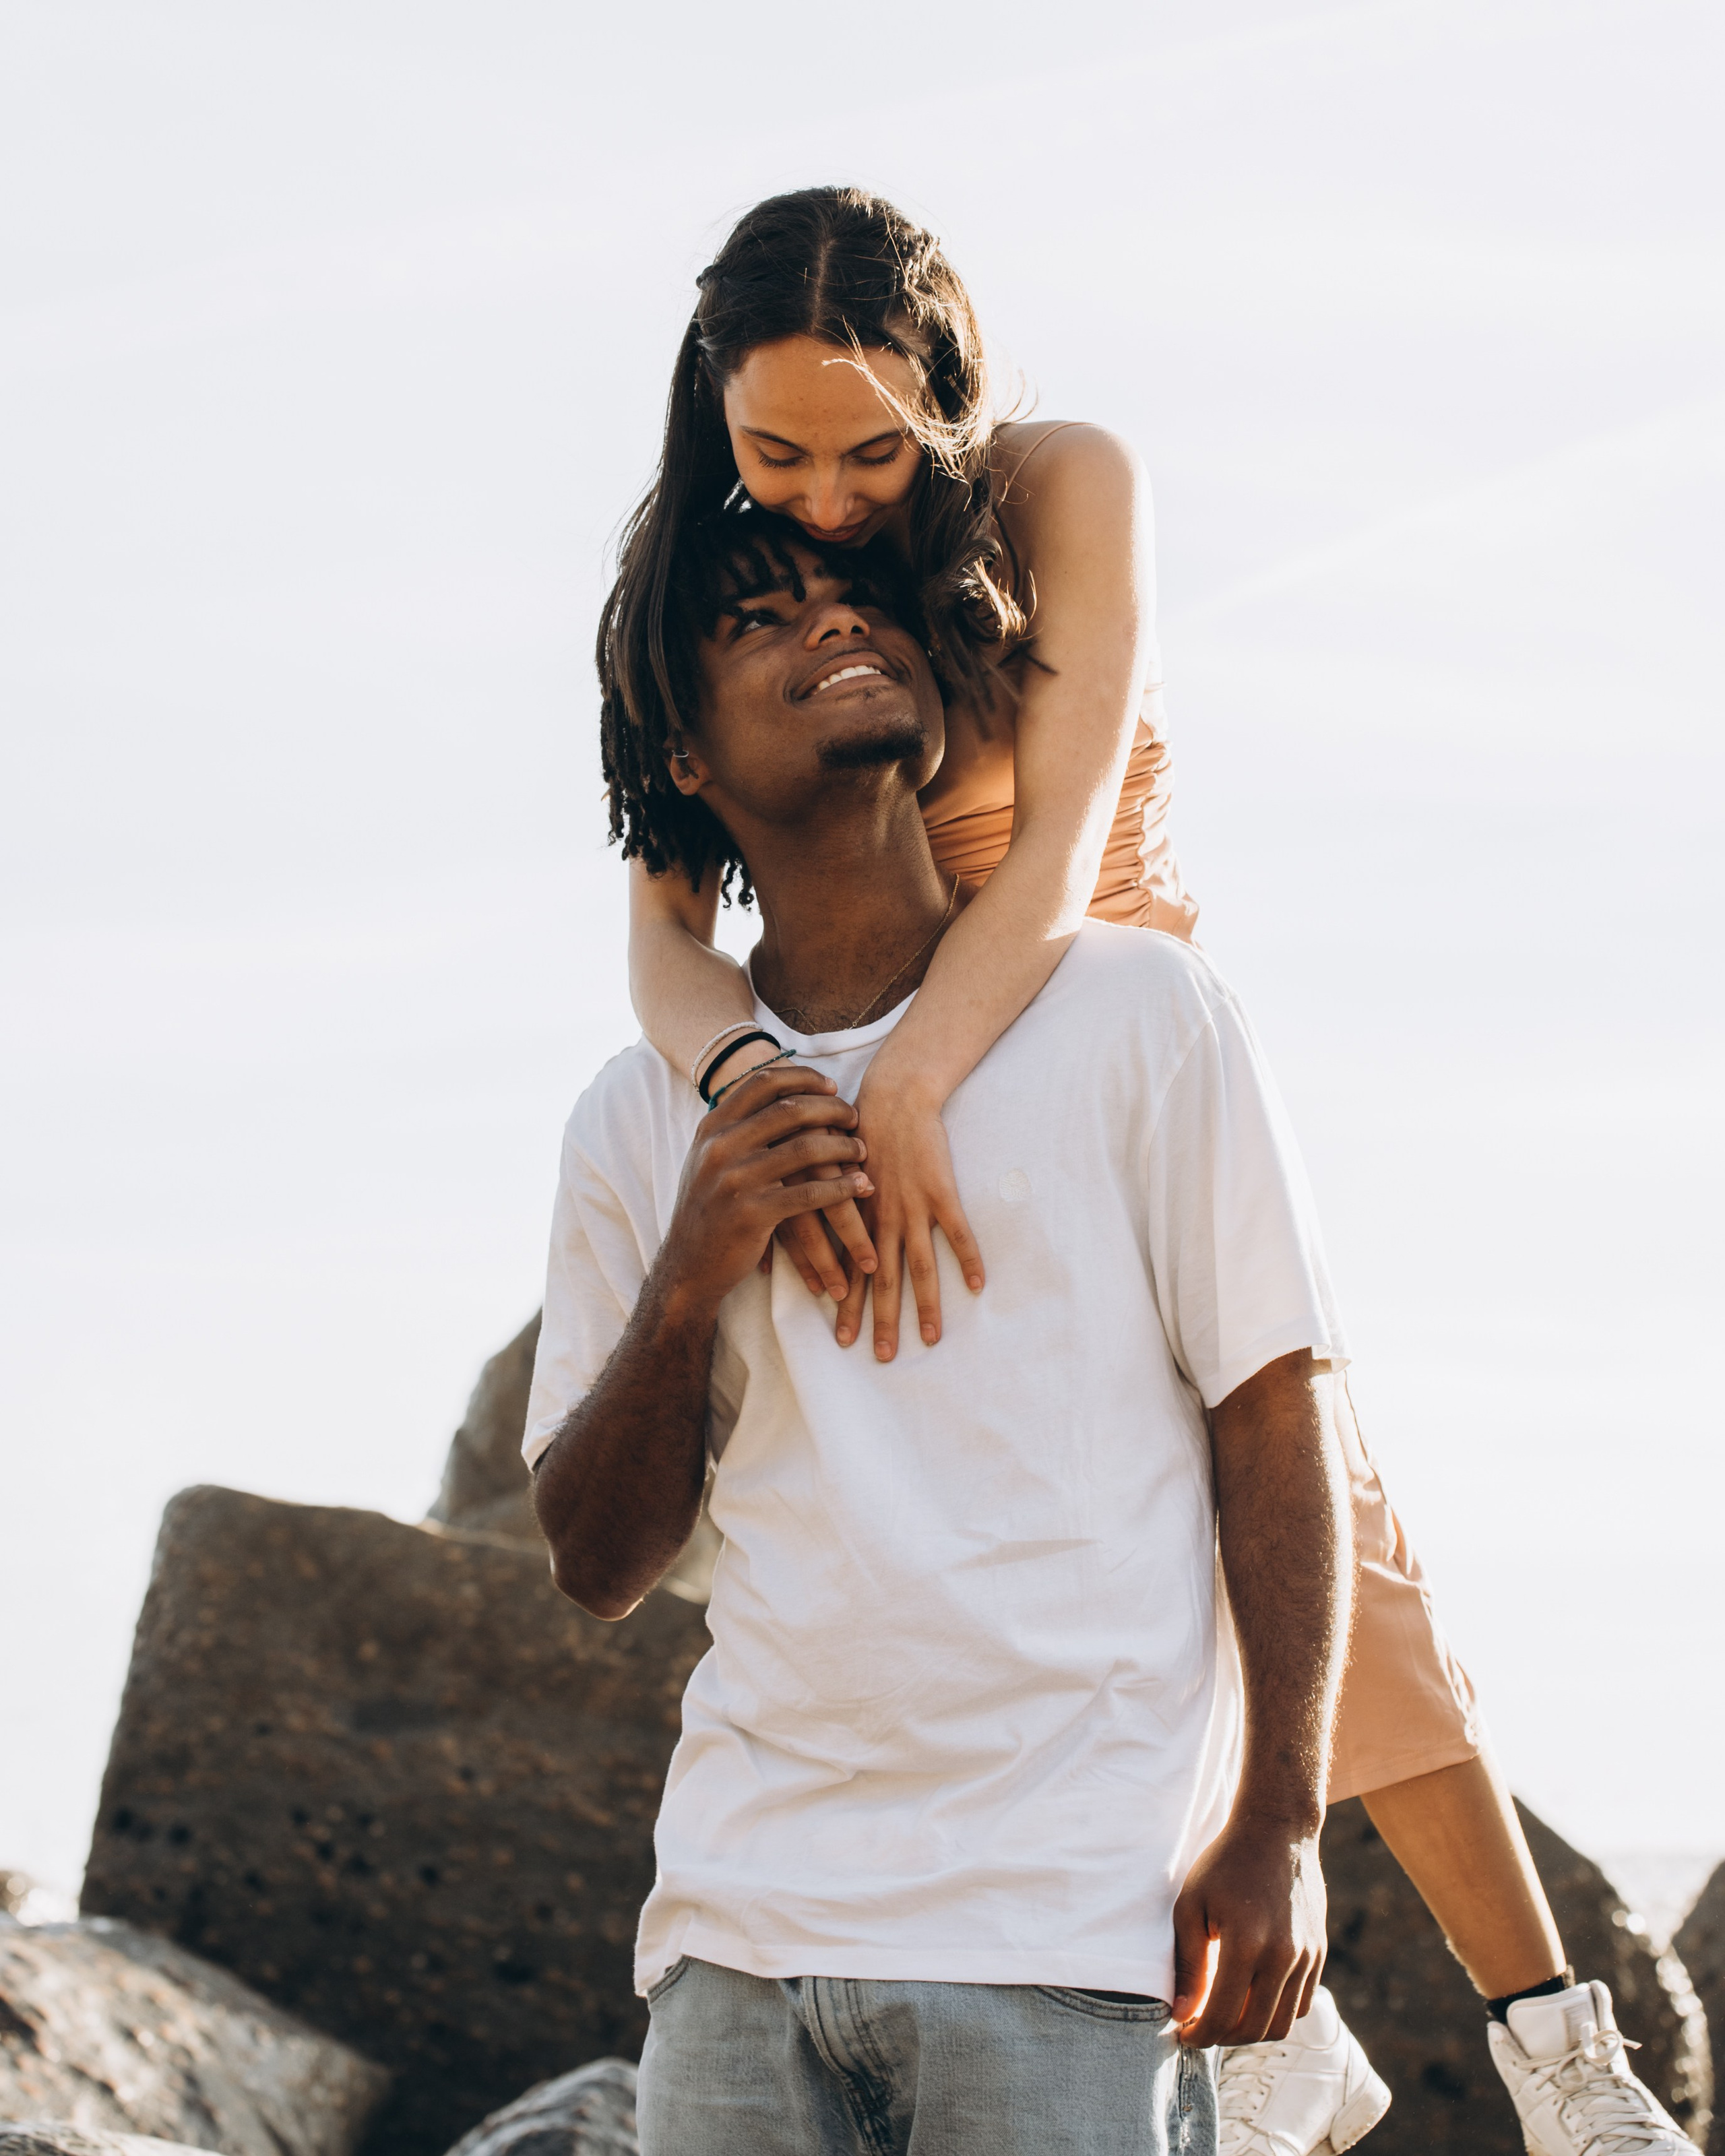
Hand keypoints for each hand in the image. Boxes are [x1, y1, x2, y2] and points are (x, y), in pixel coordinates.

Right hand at [663, 1065, 872, 1316]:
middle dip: (832, 1109)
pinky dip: (841, 1187)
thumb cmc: (709, 1208)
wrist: (687, 1264)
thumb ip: (737, 1128)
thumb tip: (783, 1096)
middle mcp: (721, 1146)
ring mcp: (735, 1180)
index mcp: (713, 1127)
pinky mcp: (752, 1214)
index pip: (763, 1082)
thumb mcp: (710, 1159)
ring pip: (805, 1148)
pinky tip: (860, 1185)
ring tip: (862, 1151)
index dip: (804, 1078)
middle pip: (790, 1109)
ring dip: (843, 1147)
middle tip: (854, 1118)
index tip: (832, 1087)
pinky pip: (809, 1194)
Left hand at [830, 1079, 983, 1357]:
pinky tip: (977, 1286)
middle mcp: (880, 1216)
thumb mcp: (824, 1169)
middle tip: (882, 1356)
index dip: (846, 1305)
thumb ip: (815, 1206)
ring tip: (930, 1338)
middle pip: (881, 1278)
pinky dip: (968, 1259)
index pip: (847, 1269)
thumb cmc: (856, 1129)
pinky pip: (958, 1232)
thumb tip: (789, 1237)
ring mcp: (912, 1205)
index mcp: (850, 1213)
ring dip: (925, 1304)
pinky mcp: (940, 1190)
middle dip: (880, 1319)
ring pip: (919, 1265)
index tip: (842, 1340)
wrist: (892, 1095)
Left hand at [1170, 1813, 1326, 2047]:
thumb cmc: (1224, 1864)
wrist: (1276, 1832)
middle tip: (1201, 2028)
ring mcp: (1306, 1957)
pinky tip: (1252, 1998)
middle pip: (1255, 2029)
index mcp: (1246, 1944)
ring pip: (1282, 2024)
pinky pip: (1300, 2004)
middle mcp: (1283, 1956)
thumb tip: (1182, 2015)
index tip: (1183, 2034)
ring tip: (1225, 2018)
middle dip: (1223, 2038)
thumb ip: (1188, 1964)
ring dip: (1251, 2032)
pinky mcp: (1319, 1954)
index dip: (1199, 2034)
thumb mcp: (1192, 1905)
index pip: (1223, 2015)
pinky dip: (1276, 2013)